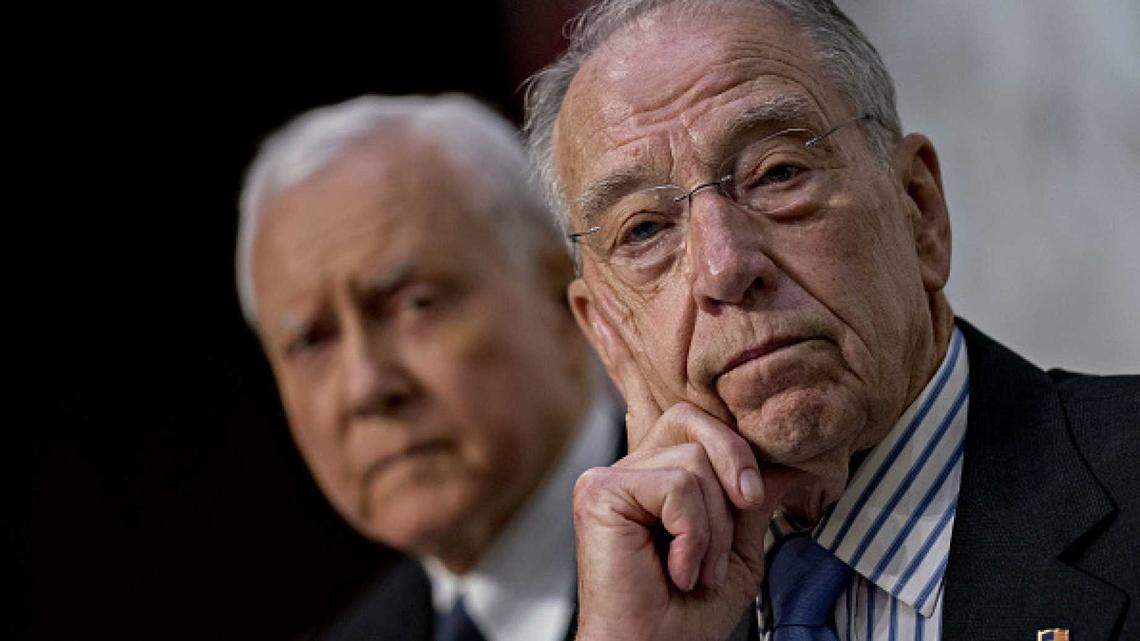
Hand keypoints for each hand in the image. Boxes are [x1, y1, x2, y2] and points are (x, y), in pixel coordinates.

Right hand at [573, 311, 803, 640]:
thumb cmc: (690, 607)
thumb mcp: (738, 539)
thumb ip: (749, 488)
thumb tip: (779, 457)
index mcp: (655, 468)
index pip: (643, 393)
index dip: (614, 341)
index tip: (586, 293)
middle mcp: (628, 461)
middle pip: (702, 419)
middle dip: (735, 475)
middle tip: (724, 536)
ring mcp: (609, 472)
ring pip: (699, 457)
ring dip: (715, 525)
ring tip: (690, 564)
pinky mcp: (600, 489)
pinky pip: (681, 485)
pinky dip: (696, 533)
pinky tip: (673, 565)